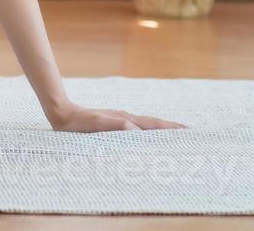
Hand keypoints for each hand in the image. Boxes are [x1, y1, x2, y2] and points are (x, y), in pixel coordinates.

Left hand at [47, 101, 188, 132]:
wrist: (62, 114)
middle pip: (154, 124)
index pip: (154, 124)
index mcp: (126, 119)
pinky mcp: (114, 125)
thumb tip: (135, 129)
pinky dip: (147, 134)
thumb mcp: (96, 124)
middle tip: (191, 136)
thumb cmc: (78, 122)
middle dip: (172, 130)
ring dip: (161, 132)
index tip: (189, 131)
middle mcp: (126, 119)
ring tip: (175, 139)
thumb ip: (114, 125)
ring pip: (146, 127)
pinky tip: (147, 140)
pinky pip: (136, 131)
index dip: (171, 128)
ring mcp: (120, 121)